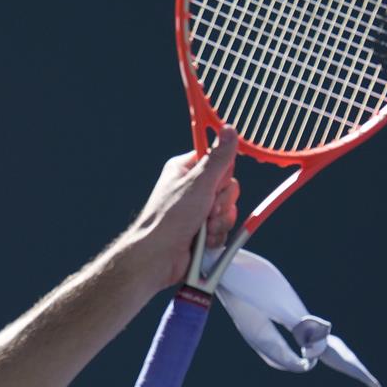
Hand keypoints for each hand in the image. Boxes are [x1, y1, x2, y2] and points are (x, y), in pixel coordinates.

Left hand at [120, 128, 240, 290]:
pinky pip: (223, 229)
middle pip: (228, 187)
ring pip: (228, 210)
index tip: (214, 184)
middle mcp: (191, 189)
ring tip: (203, 229)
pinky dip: (217, 236)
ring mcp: (197, 211)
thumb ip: (218, 158)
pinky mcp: (202, 231)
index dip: (222, 175)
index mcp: (185, 170)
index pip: (218, 161)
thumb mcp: (199, 183)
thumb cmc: (168, 219)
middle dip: (223, 203)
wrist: (157, 257)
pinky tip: (203, 241)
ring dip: (220, 222)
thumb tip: (229, 130)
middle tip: (207, 210)